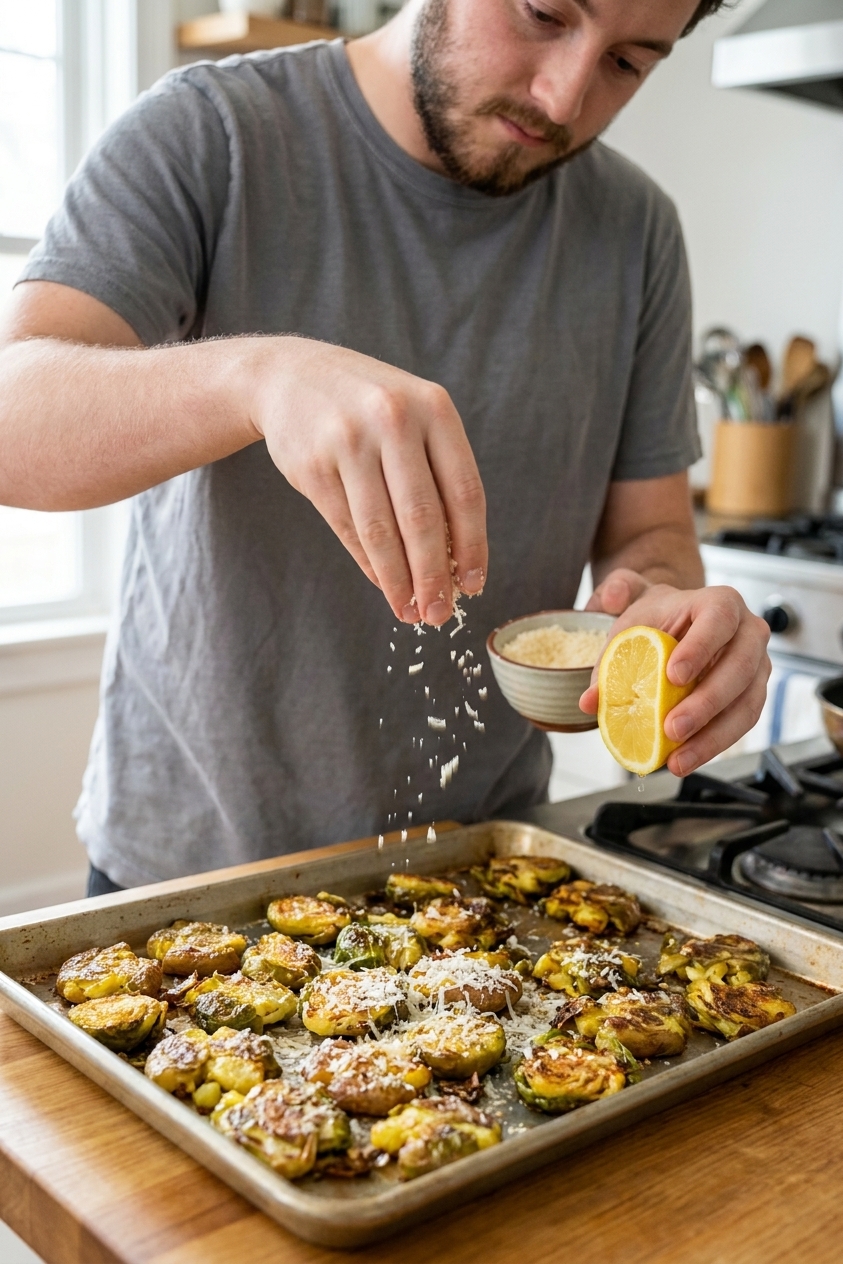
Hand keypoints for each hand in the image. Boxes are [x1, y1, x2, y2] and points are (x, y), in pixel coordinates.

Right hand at [250, 338, 486, 625]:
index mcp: (433, 409)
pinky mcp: (312, 466)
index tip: (473, 585)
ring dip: (398, 580)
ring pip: (380, 530)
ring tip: (410, 611)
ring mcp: (348, 442)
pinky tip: (383, 584)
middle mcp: (393, 421)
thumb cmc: (369, 407)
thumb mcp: (413, 417)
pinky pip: (347, 528)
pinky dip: (368, 563)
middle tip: (440, 615)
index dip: (472, 546)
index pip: (465, 492)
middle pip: (422, 518)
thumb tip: (455, 561)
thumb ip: (438, 475)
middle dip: (433, 576)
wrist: (289, 375)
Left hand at [579, 570, 770, 775]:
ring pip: (746, 703)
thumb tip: (589, 701)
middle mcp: (748, 631)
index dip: (700, 648)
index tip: (673, 676)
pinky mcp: (754, 693)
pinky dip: (714, 744)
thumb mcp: (627, 625)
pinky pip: (742, 723)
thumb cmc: (656, 620)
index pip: (718, 619)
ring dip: (712, 736)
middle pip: (739, 667)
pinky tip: (686, 759)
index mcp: (720, 602)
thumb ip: (608, 652)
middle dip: (705, 703)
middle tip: (671, 729)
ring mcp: (757, 664)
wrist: (675, 623)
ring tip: (678, 758)